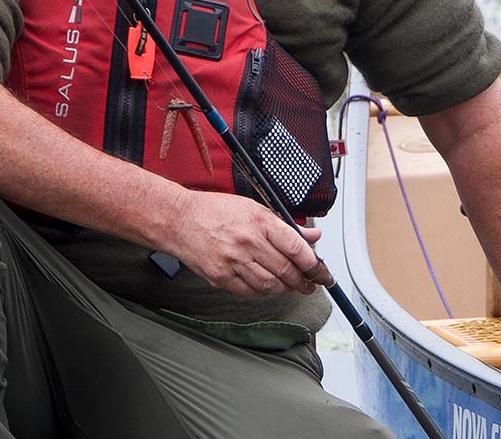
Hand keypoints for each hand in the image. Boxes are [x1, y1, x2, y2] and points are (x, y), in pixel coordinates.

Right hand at [160, 189, 325, 296]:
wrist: (179, 220)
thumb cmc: (215, 211)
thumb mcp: (254, 208)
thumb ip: (285, 226)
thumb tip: (311, 237)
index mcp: (259, 222)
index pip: (297, 248)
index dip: (313, 264)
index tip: (321, 271)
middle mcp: (247, 242)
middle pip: (285, 270)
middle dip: (302, 281)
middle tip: (309, 284)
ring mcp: (232, 262)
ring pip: (269, 285)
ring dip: (284, 289)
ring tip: (290, 286)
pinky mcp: (220, 277)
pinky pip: (249, 292)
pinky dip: (263, 292)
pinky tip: (267, 287)